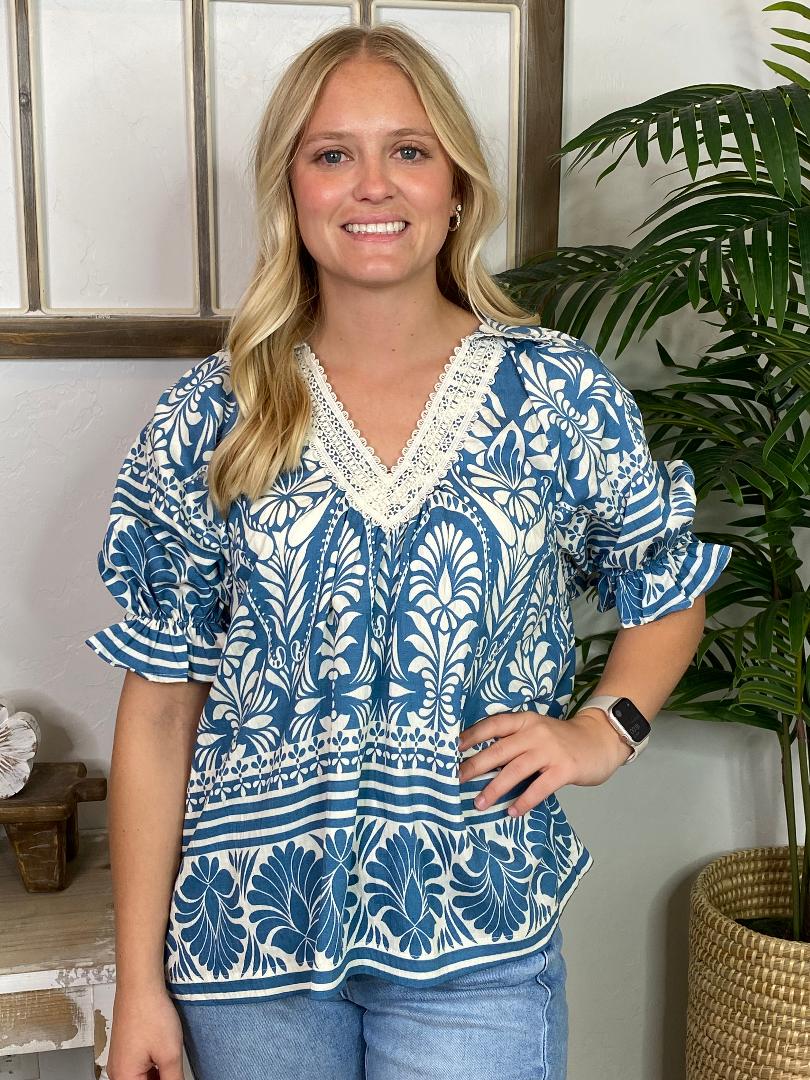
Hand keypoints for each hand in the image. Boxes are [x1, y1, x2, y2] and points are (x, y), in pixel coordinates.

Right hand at [106, 984, 187, 1079]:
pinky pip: (139, 1068)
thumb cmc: (150, 1014)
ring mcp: (121, 1060)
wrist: (140, 985)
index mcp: (124, 1078)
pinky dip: (154, 1069)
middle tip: (175, 1071)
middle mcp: (117, 1072)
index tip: (175, 1077)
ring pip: (142, 1078)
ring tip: (173, 1067)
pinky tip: (167, 1061)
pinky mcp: (126, 1049)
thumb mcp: (170, 1054)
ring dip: (158, 1076)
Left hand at [457, 708, 632, 818]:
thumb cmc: (562, 740)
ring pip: (515, 770)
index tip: (451, 748)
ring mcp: (550, 750)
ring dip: (495, 788)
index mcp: (524, 720)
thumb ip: (514, 741)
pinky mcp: (565, 768)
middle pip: (499, 749)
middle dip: (475, 766)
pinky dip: (524, 801)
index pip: (492, 725)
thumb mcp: (536, 730)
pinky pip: (539, 787)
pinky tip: (512, 811)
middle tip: (456, 781)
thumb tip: (481, 761)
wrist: (600, 739)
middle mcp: (535, 732)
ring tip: (479, 803)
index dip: (471, 736)